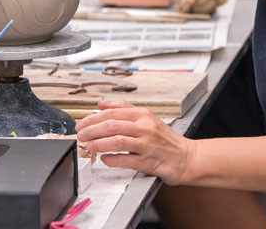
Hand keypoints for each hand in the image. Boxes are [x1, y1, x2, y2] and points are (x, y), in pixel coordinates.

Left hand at [76, 100, 196, 184]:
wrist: (185, 157)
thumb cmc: (165, 139)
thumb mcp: (147, 118)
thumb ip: (124, 109)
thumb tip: (101, 104)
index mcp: (144, 115)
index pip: (113, 113)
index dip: (93, 118)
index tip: (82, 124)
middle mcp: (146, 128)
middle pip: (112, 126)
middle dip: (92, 130)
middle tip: (80, 135)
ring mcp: (147, 145)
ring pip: (116, 141)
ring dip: (98, 144)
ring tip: (88, 146)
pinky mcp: (147, 162)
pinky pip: (124, 160)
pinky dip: (111, 159)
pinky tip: (103, 159)